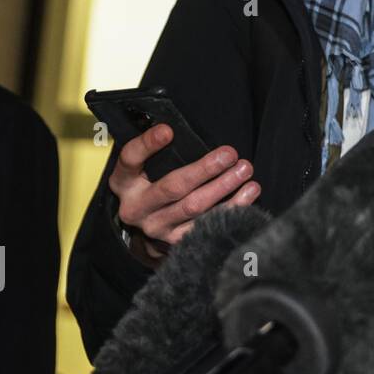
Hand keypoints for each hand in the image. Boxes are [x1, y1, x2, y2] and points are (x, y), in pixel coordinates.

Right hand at [109, 123, 260, 254]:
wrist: (146, 227)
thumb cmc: (151, 185)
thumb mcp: (144, 168)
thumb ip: (160, 152)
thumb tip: (182, 131)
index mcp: (124, 183)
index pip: (130, 160)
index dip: (147, 145)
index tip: (168, 130)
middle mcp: (137, 207)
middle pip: (173, 187)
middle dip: (204, 169)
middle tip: (229, 154)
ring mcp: (156, 228)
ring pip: (194, 207)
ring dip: (224, 187)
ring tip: (245, 170)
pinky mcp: (176, 242)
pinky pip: (208, 224)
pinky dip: (233, 207)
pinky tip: (249, 192)